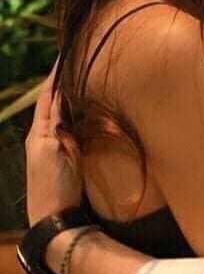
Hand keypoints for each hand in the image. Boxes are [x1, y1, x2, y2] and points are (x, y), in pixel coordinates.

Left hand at [25, 61, 82, 225]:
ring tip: (91, 79)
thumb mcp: (51, 150)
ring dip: (76, 97)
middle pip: (58, 101)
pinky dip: (83, 114)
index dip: (56, 74)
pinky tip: (94, 109)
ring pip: (68, 113)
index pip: (48, 95)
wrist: (56, 220)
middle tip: (83, 61)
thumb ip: (57, 124)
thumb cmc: (52, 186)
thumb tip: (64, 100)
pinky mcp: (72, 157)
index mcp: (40, 131)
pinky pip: (77, 128)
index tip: (66, 53)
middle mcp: (48, 136)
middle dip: (67, 82)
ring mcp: (59, 146)